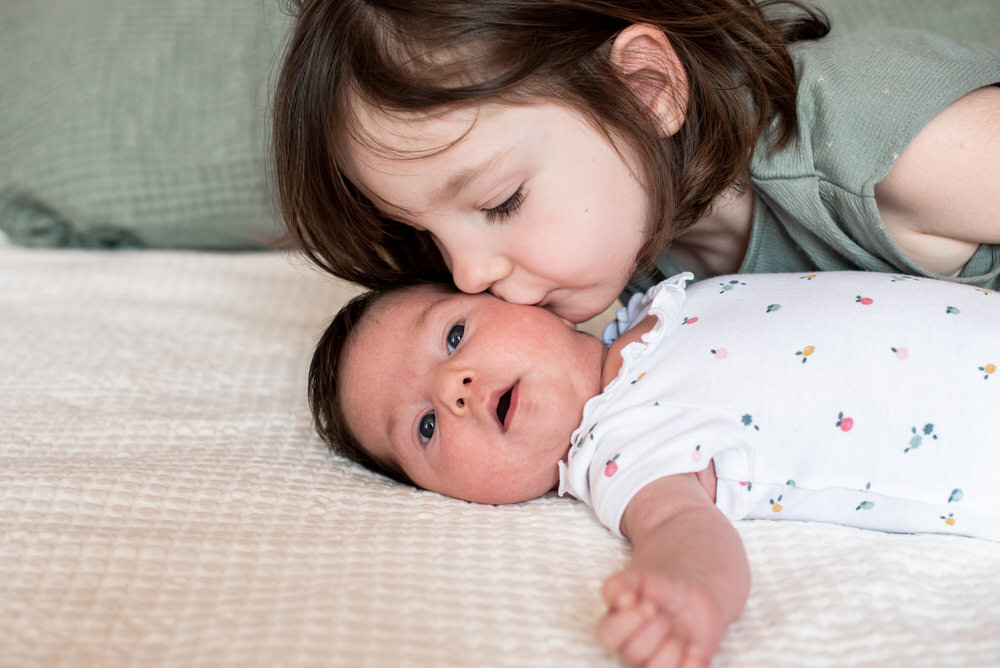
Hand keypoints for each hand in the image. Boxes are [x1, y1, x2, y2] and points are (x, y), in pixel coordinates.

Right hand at [598, 568, 726, 667]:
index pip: (608, 634)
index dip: (629, 622)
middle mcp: (630, 651)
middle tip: (664, 615)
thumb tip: (621, 599)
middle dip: (656, 628)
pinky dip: (692, 664)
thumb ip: (620, 584)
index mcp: (615, 627)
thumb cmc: (657, 585)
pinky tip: (694, 648)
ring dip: (673, 647)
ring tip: (678, 631)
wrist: (689, 592)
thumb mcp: (637, 578)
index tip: (648, 605)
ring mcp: (653, 663)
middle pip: (634, 652)